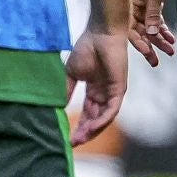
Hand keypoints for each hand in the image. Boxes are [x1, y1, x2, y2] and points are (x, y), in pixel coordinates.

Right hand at [66, 28, 127, 144]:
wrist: (100, 34)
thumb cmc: (87, 48)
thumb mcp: (71, 74)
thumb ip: (66, 91)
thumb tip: (57, 108)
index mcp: (94, 90)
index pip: (88, 113)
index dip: (78, 125)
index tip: (67, 137)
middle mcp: (104, 94)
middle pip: (95, 119)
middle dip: (84, 132)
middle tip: (71, 143)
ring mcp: (112, 92)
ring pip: (103, 119)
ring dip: (91, 131)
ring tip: (78, 139)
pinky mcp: (119, 89)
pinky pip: (111, 111)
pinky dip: (101, 121)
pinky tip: (89, 128)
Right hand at [128, 0, 176, 66]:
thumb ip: (152, 14)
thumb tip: (152, 33)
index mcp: (129, 6)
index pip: (131, 29)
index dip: (139, 43)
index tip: (147, 53)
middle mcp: (134, 9)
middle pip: (141, 32)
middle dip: (150, 47)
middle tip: (156, 60)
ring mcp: (142, 8)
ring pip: (150, 29)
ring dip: (160, 40)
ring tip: (169, 50)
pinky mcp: (152, 6)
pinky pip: (156, 22)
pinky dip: (163, 30)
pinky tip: (170, 38)